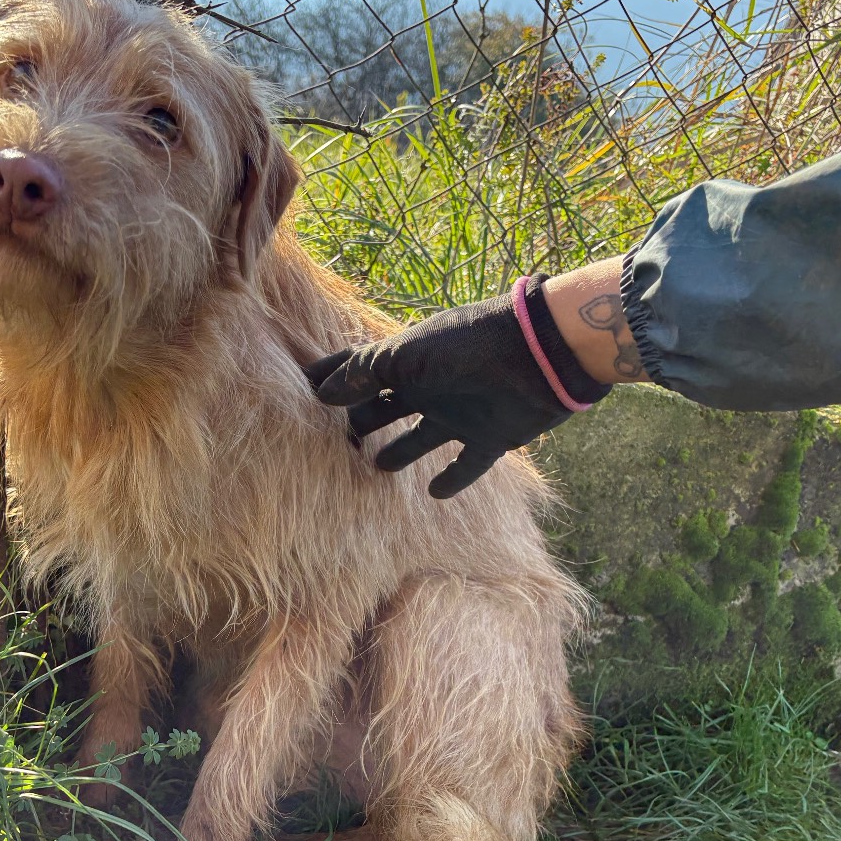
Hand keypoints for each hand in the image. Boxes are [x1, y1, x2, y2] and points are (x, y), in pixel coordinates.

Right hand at [305, 285, 604, 497]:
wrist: (539, 354)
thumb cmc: (466, 347)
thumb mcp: (404, 355)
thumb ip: (362, 375)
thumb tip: (320, 395)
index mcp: (407, 360)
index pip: (359, 369)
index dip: (331, 378)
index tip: (302, 391)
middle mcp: (430, 386)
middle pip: (385, 407)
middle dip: (360, 420)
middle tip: (333, 443)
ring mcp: (459, 413)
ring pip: (420, 438)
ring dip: (399, 452)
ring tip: (376, 466)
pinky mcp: (491, 439)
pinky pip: (467, 465)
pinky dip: (452, 480)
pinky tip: (435, 492)